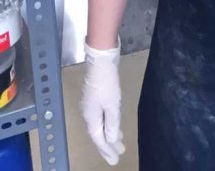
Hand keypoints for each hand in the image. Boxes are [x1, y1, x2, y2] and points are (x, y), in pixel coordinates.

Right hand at [80, 40, 125, 165]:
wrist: (101, 60)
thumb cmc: (107, 82)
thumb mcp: (112, 104)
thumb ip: (111, 123)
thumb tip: (109, 140)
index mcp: (91, 117)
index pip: (99, 139)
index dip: (107, 150)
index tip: (115, 160)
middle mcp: (88, 113)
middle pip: (98, 134)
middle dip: (108, 145)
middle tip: (117, 156)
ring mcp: (91, 105)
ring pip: (101, 125)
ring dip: (109, 134)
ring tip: (118, 143)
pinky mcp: (96, 97)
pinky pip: (102, 117)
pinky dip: (109, 124)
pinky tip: (114, 125)